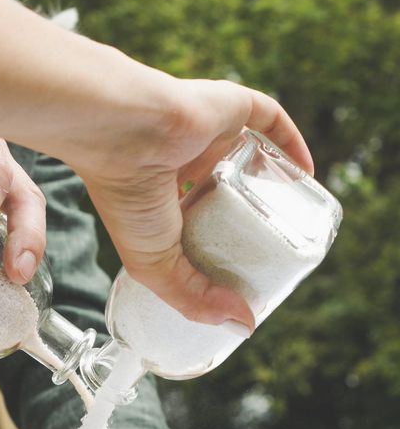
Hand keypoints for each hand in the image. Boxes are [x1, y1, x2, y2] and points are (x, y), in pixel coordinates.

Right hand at [69, 78, 313, 331]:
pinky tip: (305, 173)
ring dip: (270, 181)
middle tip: (271, 246)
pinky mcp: (229, 105)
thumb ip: (194, 297)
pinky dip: (289, 144)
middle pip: (227, 189)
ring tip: (292, 213)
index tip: (238, 265)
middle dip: (248, 216)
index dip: (217, 239)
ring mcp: (207, 132)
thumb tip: (243, 323)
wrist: (124, 134)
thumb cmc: (128, 196)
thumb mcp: (155, 264)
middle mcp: (184, 161)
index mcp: (158, 192)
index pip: (194, 216)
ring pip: (249, 157)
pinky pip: (269, 120)